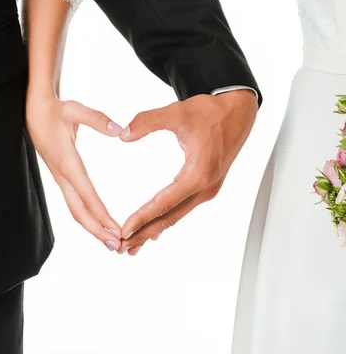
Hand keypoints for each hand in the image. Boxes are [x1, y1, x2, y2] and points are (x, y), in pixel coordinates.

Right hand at [26, 93, 122, 251]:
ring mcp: (60, 177)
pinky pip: (74, 201)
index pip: (87, 194)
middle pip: (79, 211)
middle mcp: (62, 174)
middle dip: (97, 230)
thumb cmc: (55, 109)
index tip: (116, 230)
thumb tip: (118, 130)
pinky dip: (88, 215)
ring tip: (112, 241)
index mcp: (67, 162)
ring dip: (93, 226)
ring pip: (75, 209)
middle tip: (118, 247)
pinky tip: (99, 222)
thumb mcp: (75, 110)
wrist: (34, 108)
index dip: (101, 214)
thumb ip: (97, 119)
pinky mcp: (62, 175)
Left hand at [117, 90, 257, 254]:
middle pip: (170, 216)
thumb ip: (148, 121)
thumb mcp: (177, 112)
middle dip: (145, 233)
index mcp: (198, 173)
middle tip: (121, 247)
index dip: (142, 217)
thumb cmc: (210, 112)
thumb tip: (123, 134)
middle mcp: (206, 187)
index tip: (123, 230)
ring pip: (177, 215)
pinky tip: (155, 230)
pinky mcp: (208, 185)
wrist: (238, 111)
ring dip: (155, 229)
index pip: (165, 202)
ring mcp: (209, 188)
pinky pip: (184, 207)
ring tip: (133, 245)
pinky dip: (167, 219)